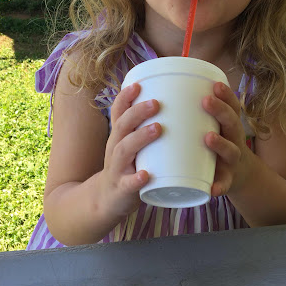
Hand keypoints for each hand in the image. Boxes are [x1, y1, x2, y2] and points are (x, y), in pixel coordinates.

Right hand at [98, 82, 160, 216]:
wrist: (107, 200)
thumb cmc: (128, 167)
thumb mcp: (132, 145)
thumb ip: (147, 128)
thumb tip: (179, 105)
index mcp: (119, 136)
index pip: (118, 112)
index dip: (125, 97)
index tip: (138, 85)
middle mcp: (115, 148)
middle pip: (122, 126)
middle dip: (138, 112)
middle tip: (156, 103)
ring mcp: (117, 169)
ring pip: (124, 150)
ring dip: (140, 138)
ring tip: (157, 128)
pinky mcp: (122, 189)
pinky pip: (128, 184)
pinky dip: (136, 179)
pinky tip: (146, 175)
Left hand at [202, 82, 250, 196]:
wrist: (235, 175)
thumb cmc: (213, 145)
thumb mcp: (208, 126)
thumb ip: (192, 113)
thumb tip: (161, 90)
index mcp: (227, 124)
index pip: (231, 106)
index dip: (226, 95)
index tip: (216, 84)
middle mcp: (233, 139)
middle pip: (232, 123)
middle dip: (221, 111)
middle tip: (206, 101)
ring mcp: (231, 160)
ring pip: (231, 151)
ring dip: (221, 144)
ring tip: (209, 138)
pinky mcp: (226, 180)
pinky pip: (224, 184)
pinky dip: (219, 186)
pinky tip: (212, 188)